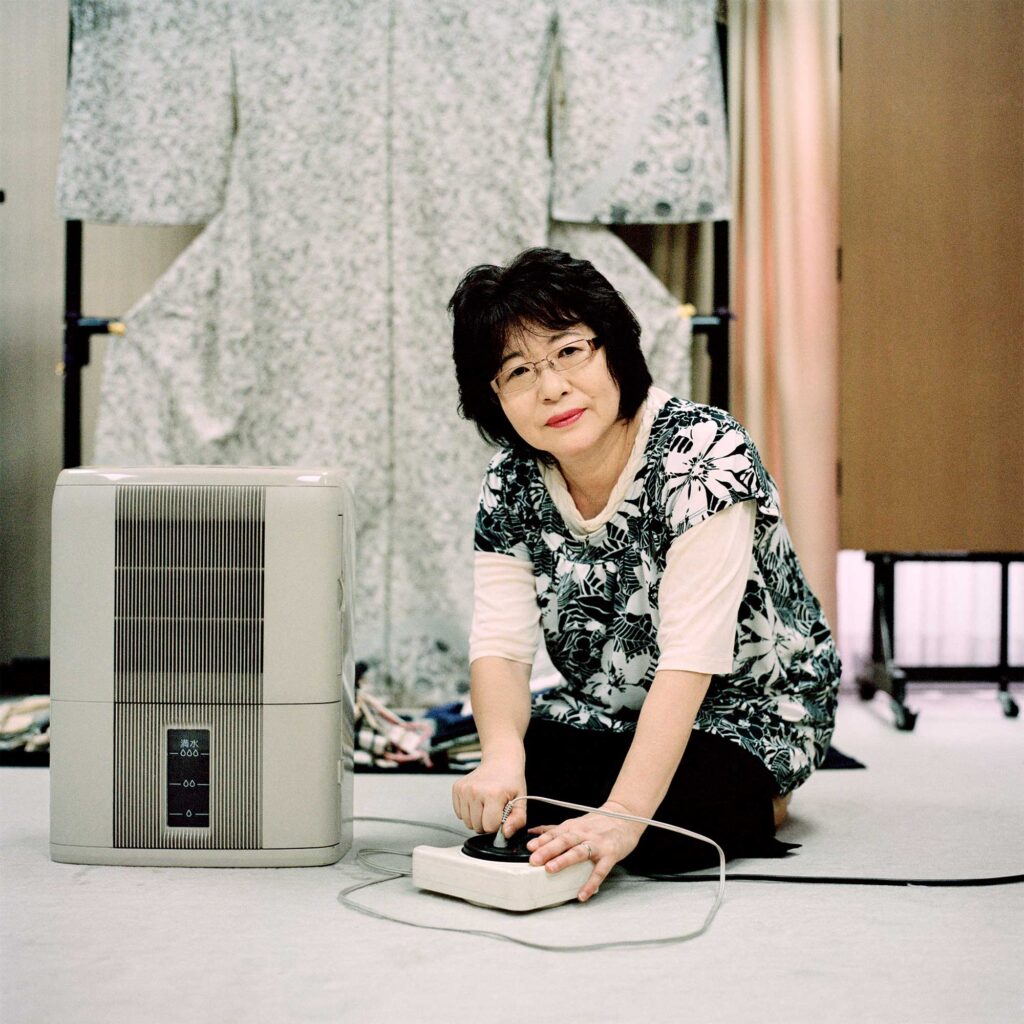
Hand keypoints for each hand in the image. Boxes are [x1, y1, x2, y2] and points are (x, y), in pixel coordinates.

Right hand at [451, 757, 526, 835]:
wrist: (500, 761)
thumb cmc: (511, 781)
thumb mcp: (521, 801)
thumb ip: (517, 821)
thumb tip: (505, 834)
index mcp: (493, 794)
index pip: (489, 827)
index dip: (497, 825)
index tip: (502, 814)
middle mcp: (475, 791)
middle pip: (477, 827)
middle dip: (487, 823)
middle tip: (495, 809)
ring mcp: (464, 789)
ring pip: (467, 822)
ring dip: (477, 818)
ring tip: (486, 804)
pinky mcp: (457, 788)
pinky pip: (459, 814)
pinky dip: (468, 812)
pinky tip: (478, 801)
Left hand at [526, 804, 646, 901]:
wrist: (626, 817)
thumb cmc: (599, 823)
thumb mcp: (576, 822)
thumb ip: (555, 829)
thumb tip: (532, 832)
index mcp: (574, 826)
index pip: (555, 832)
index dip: (542, 840)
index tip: (528, 848)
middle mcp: (583, 833)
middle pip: (564, 840)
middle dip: (548, 850)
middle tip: (534, 860)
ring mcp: (597, 844)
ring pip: (579, 852)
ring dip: (564, 860)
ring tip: (550, 870)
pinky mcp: (610, 855)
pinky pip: (600, 870)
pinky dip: (591, 883)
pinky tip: (582, 895)